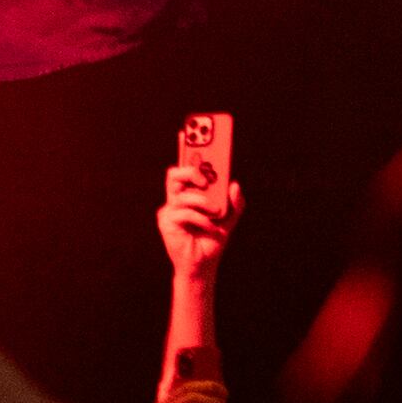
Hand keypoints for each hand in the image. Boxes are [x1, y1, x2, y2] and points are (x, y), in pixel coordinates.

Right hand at [158, 161, 242, 279]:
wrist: (203, 265)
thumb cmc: (212, 239)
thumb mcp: (230, 219)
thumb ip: (235, 203)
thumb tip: (234, 185)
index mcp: (189, 193)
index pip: (185, 168)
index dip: (185, 152)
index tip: (190, 136)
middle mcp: (177, 198)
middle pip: (174, 174)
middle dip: (190, 172)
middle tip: (205, 180)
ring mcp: (170, 210)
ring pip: (182, 195)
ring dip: (203, 202)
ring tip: (216, 212)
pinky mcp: (167, 222)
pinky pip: (184, 212)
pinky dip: (201, 219)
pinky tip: (210, 227)